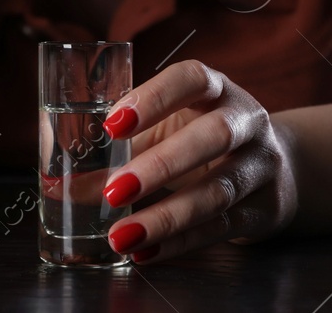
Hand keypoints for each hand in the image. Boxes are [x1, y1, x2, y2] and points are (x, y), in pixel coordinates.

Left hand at [98, 59, 297, 263]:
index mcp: (216, 89)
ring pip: (218, 190)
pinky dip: (180, 243)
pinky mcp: (264, 208)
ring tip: (121, 235)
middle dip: (162, 164)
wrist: (272, 168)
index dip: (154, 98)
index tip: (112, 124)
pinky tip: (145, 252)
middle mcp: (246, 121)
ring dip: (167, 216)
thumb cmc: (199, 137)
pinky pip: (221, 228)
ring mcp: (260, 164)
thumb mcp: (166, 130)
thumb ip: (120, 150)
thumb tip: (58, 184)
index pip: (192, 79)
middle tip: (114, 191)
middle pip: (213, 135)